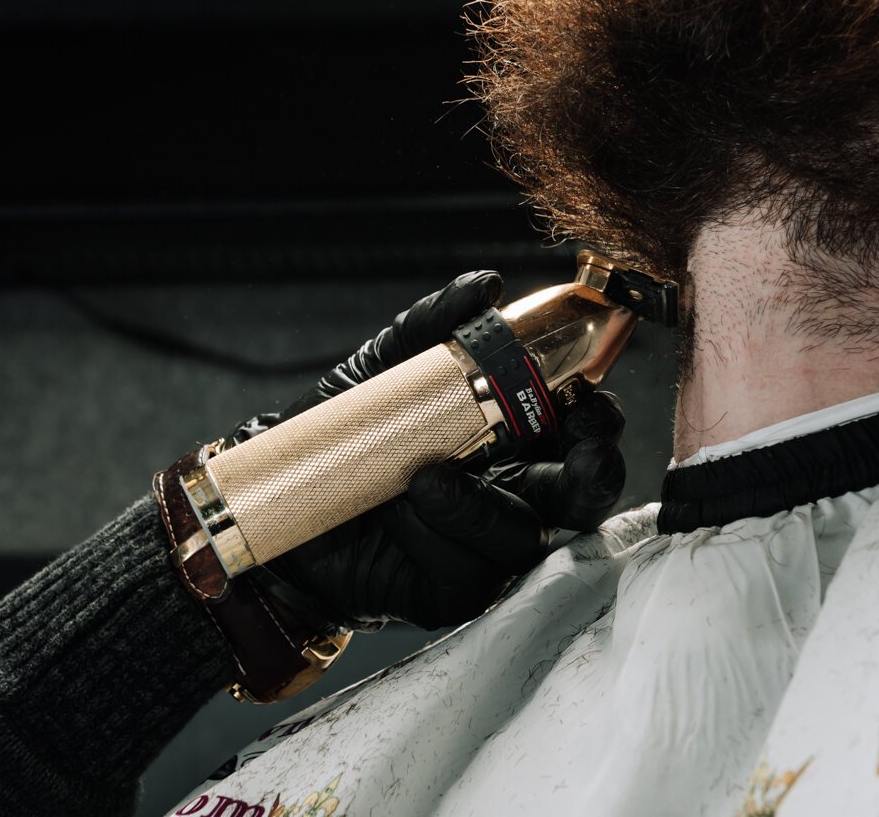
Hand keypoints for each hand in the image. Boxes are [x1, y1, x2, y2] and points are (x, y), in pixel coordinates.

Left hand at [231, 271, 626, 631]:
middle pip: (585, 494)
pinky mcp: (454, 591)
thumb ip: (435, 325)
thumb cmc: (347, 435)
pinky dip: (435, 533)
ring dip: (480, 505)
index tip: (584, 404)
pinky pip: (467, 568)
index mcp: (517, 439)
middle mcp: (516, 492)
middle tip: (580, 457)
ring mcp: (488, 548)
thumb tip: (483, 288)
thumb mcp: (387, 368)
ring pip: (524, 534)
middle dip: (592, 474)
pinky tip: (400, 511)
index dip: (598, 422)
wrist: (280, 496)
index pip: (583, 431)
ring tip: (424, 477)